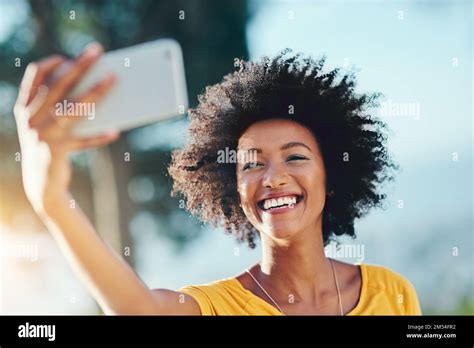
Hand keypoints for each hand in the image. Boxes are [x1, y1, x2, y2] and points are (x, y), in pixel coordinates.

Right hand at [14, 42, 119, 213]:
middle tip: (97, 50)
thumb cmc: (50, 147)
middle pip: (59, 86)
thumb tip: (95, 88)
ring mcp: (43, 135)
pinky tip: (115, 132)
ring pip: (73, 108)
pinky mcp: (56, 152)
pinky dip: (99, 137)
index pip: (35, 77)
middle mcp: (31, 119)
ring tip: (114, 79)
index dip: (51, 65)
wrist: (40, 184)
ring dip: (95, 91)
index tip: (68, 57)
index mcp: (25, 108)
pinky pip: (83, 141)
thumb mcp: (48, 125)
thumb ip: (61, 107)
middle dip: (80, 66)